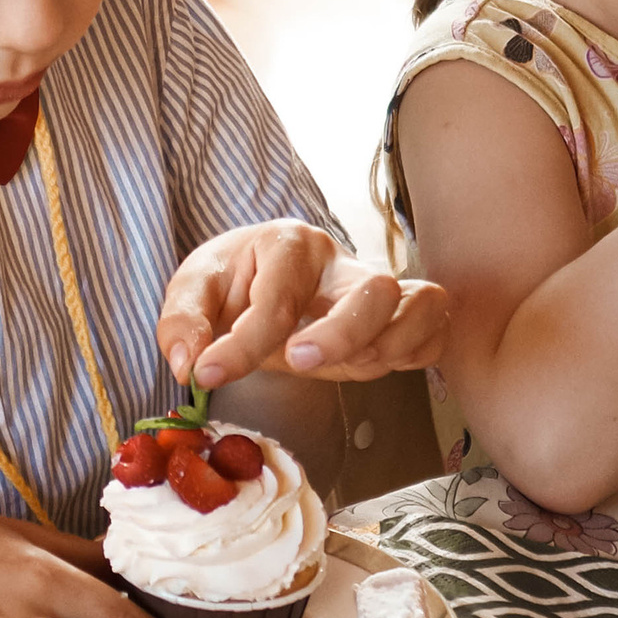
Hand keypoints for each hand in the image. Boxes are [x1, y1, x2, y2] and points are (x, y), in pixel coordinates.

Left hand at [160, 223, 450, 386]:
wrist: (260, 275)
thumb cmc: (232, 280)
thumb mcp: (193, 289)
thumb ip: (183, 323)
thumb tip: (190, 364)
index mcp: (290, 243)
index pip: (278, 298)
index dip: (243, 344)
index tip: (208, 374)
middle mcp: (342, 261)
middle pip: (375, 288)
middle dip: (342, 334)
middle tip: (299, 362)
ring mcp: (379, 289)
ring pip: (418, 305)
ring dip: (388, 346)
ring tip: (346, 368)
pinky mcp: (399, 316)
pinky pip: (434, 328)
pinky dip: (416, 351)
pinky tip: (379, 364)